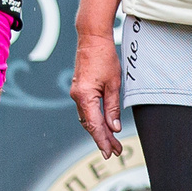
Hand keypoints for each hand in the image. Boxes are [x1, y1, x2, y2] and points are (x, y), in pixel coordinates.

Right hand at [68, 25, 123, 156]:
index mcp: (85, 96)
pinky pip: (87, 110)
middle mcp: (77, 97)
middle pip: (90, 125)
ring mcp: (77, 93)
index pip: (94, 125)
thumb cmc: (104, 57)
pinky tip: (105, 126)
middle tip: (115, 152)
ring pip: (88, 119)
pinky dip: (96, 120)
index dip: (102, 140)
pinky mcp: (80, 90)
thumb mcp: (114, 84)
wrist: (92, 38)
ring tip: (112, 142)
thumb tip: (114, 127)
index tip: (109, 152)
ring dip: (100, 130)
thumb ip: (112, 107)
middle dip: (103, 139)